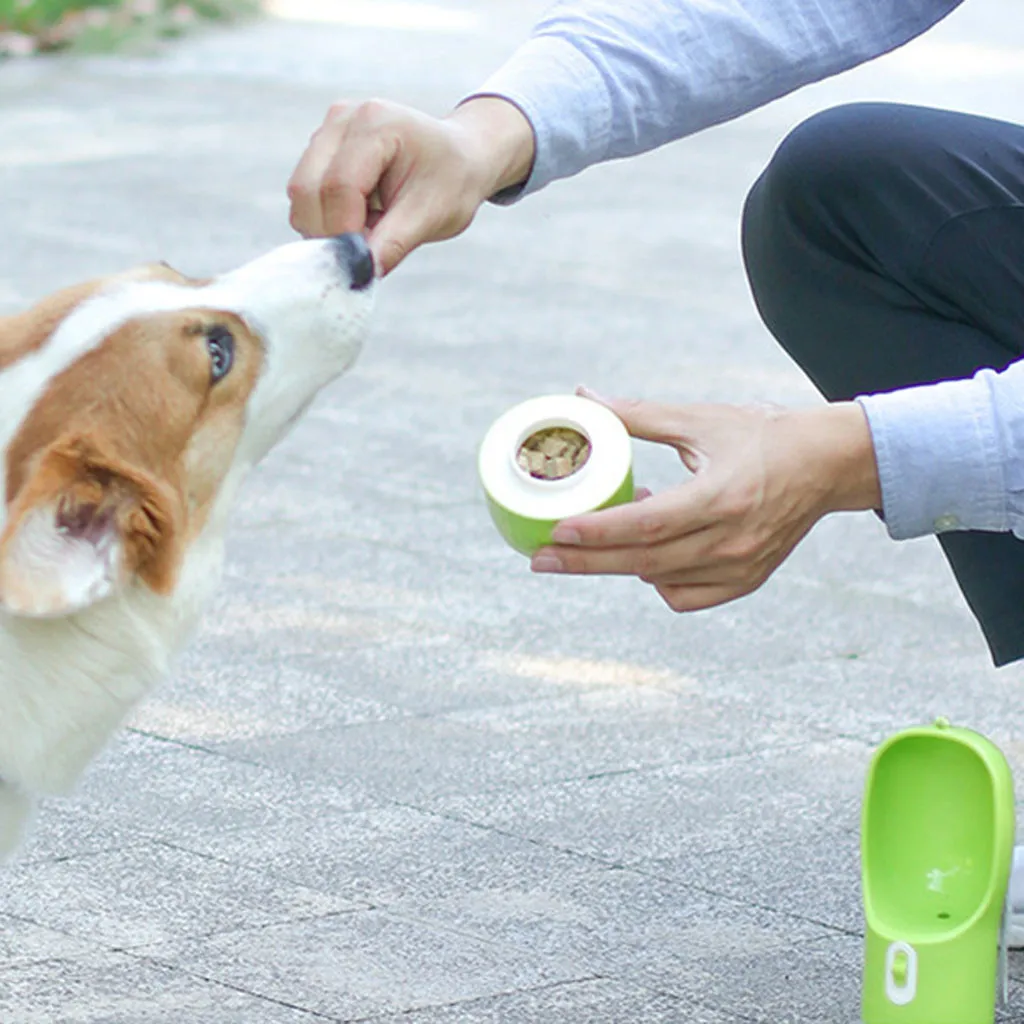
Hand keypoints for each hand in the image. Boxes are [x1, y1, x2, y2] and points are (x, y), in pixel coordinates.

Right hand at [287, 96, 534, 274]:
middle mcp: (343, 119)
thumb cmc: (452, 182)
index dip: (344, 233)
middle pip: (307, 190)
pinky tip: (362, 217)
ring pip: (301, 196)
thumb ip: (393, 243)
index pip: (338, 186)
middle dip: (330, 233)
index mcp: (377, 124)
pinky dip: (328, 219)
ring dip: (328, 227)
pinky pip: (306, 196)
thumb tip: (360, 273)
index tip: (362, 264)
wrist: (460, 158)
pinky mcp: (320, 149)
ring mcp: (327, 131)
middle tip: (367, 251)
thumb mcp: (432, 215)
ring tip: (372, 228)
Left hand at [531, 390, 881, 611]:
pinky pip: (686, 596)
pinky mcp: (747, 580)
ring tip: (592, 539)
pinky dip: (657, 581)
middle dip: (584, 562)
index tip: (555, 530)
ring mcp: (741, 566)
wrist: (828, 464)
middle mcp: (732, 539)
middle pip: (642, 562)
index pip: (645, 524)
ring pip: (660, 580)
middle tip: (539, 558)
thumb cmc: (763, 434)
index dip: (596, 532)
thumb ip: (640, 414)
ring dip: (619, 563)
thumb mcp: (701, 418)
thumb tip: (584, 397)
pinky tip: (646, 554)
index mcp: (721, 495)